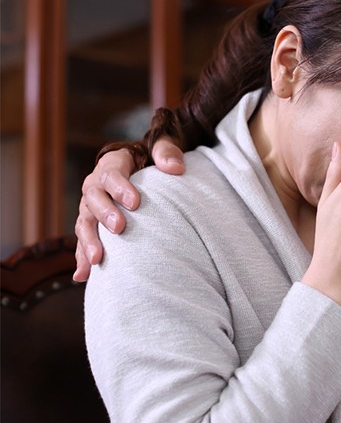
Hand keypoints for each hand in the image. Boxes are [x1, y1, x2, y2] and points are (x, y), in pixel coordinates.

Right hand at [73, 137, 184, 280]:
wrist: (146, 168)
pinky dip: (82, 257)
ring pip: (84, 221)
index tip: (135, 203)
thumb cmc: (155, 158)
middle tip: (119, 228)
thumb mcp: (163, 146)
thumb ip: (167, 152)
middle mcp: (97, 184)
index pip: (111, 173)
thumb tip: (176, 168)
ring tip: (98, 258)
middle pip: (93, 198)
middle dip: (104, 213)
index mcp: (113, 163)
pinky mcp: (93, 224)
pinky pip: (84, 241)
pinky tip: (83, 276)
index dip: (120, 187)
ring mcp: (92, 206)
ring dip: (89, 240)